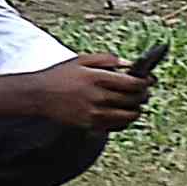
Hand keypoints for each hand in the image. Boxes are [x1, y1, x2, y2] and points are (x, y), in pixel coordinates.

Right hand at [38, 55, 152, 133]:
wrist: (37, 95)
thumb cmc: (60, 75)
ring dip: (136, 109)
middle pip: (134, 99)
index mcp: (97, 77)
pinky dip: (124, 119)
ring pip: (129, 115)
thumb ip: (107, 60)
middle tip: (144, 93)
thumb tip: (130, 64)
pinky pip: (117, 125)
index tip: (150, 80)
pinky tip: (122, 113)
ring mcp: (95, 112)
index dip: (146, 82)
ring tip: (135, 104)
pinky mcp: (91, 125)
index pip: (133, 83)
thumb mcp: (81, 60)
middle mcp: (98, 96)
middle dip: (143, 95)